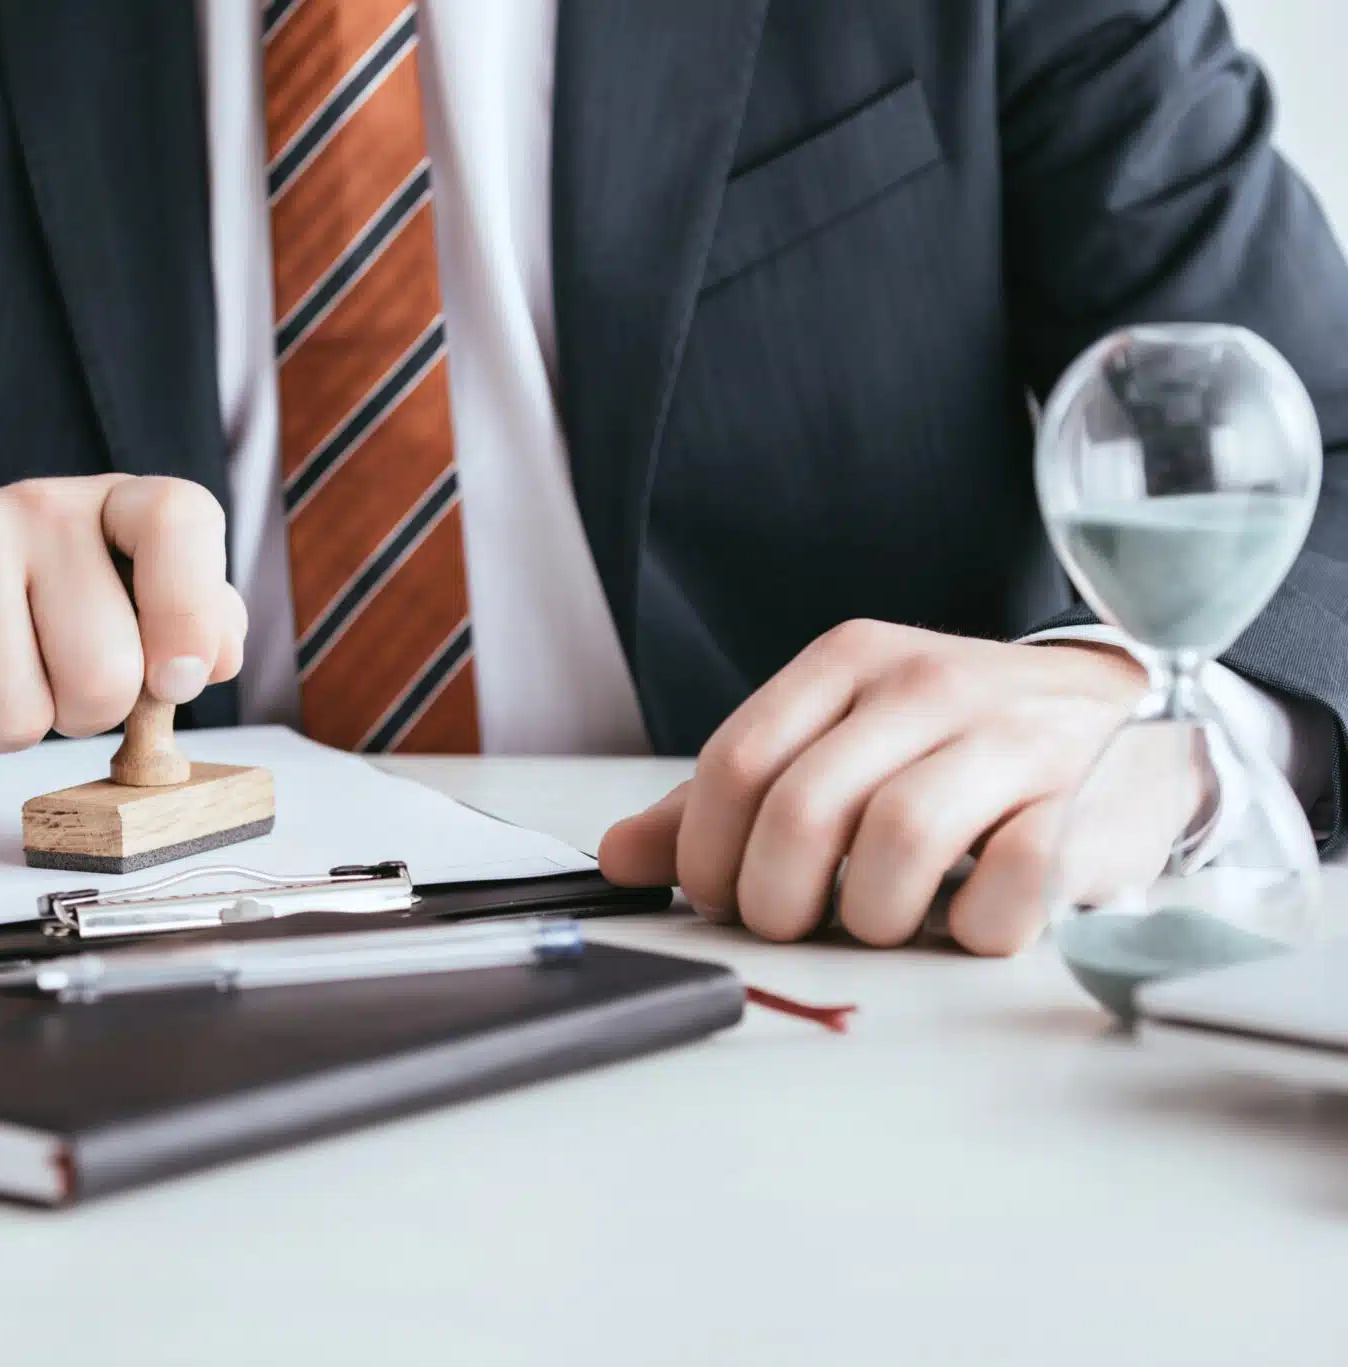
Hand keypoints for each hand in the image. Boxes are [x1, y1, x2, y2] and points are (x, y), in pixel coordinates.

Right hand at [0, 476, 246, 765]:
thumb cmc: (4, 606)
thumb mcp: (103, 595)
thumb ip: (185, 619)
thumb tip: (218, 656)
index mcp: (103, 503)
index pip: (178, 518)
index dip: (193, 611)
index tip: (179, 678)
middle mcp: (33, 505)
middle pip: (105, 677)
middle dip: (79, 715)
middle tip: (41, 675)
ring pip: (21, 722)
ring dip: (5, 731)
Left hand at [597, 621, 1158, 955]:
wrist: (1129, 722)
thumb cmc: (958, 744)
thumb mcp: (838, 741)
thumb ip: (729, 798)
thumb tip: (618, 858)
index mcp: (849, 662)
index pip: (735, 764)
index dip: (705, 854)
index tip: (718, 896)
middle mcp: (927, 684)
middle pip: (803, 813)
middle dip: (777, 902)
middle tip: (794, 925)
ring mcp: (1013, 739)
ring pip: (898, 845)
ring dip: (871, 918)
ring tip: (880, 923)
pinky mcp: (1086, 804)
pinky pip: (1008, 886)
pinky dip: (972, 927)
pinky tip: (967, 918)